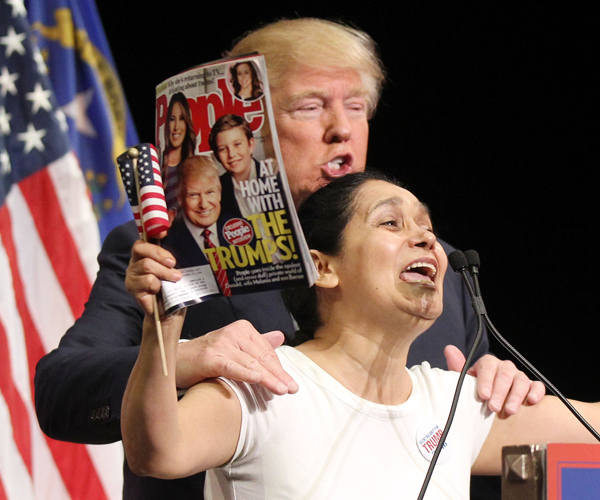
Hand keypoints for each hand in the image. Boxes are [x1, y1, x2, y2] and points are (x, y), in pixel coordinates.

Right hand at [125, 240, 181, 314]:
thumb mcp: (174, 269)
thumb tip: (183, 245)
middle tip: (173, 263)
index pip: (143, 239)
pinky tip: (160, 290)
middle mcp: (135, 262)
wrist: (168, 311)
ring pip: (146, 265)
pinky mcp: (132, 288)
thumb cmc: (173, 287)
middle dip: (160, 254)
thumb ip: (172, 258)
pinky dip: (157, 285)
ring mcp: (131, 275)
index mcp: (144, 254)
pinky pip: (147, 280)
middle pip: (141, 248)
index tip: (163, 235)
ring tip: (174, 278)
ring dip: (164, 272)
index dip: (151, 234)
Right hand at [176, 320, 298, 395]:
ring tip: (281, 390)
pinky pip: (231, 366)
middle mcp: (233, 333)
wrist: (174, 362)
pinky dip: (245, 373)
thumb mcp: (234, 347)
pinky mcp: (209, 358)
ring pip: (250, 364)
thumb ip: (257, 343)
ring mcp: (221, 344)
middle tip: (292, 389)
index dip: (279, 368)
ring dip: (268, 378)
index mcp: (242, 330)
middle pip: (261, 357)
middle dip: (278, 374)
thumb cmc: (206, 357)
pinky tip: (258, 379)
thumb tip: (280, 336)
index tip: (291, 383)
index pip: (266, 351)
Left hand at [444, 345, 545, 414]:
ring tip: (510, 410)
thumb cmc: (478, 390)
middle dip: (499, 392)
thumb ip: (458, 368)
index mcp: (488, 364)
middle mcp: (504, 367)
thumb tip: (449, 349)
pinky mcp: (532, 386)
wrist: (494, 401)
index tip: (483, 395)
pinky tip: (532, 401)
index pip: (487, 366)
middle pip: (504, 375)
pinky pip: (537, 386)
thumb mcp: (467, 381)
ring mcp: (519, 376)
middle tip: (494, 408)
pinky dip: (536, 392)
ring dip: (516, 396)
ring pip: (521, 381)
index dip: (485, 381)